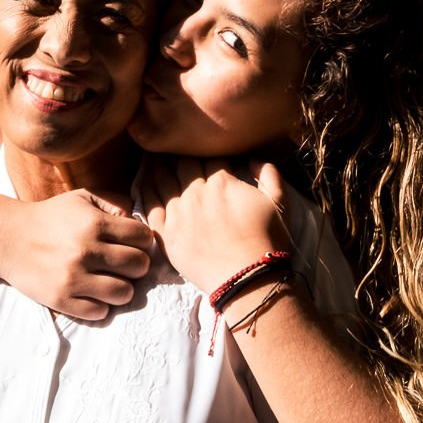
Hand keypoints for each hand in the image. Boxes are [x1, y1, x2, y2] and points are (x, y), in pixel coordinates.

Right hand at [0, 189, 154, 319]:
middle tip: (123, 265)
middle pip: (139, 266)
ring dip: (122, 289)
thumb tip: (138, 219)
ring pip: (124, 293)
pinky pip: (99, 312)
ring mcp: (73, 277)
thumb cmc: (50, 217)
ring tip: (111, 282)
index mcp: (94, 223)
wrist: (7, 238)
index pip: (143, 238)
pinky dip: (100, 306)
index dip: (143, 241)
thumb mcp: (81, 198)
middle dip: (136, 266)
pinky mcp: (60, 299)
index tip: (132, 244)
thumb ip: (113, 202)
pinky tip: (93, 294)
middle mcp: (85, 250)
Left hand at [139, 154, 291, 294]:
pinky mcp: (165, 233)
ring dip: (158, 164)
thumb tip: (253, 158)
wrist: (247, 278)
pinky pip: (150, 205)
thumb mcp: (280, 202)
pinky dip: (145, 189)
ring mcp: (178, 212)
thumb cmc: (267, 241)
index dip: (208, 151)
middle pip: (183, 164)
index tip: (203, 149)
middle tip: (170, 144)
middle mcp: (196, 193)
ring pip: (162, 179)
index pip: (211, 156)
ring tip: (152, 155)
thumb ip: (269, 174)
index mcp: (222, 182)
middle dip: (179, 152)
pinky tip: (143, 181)